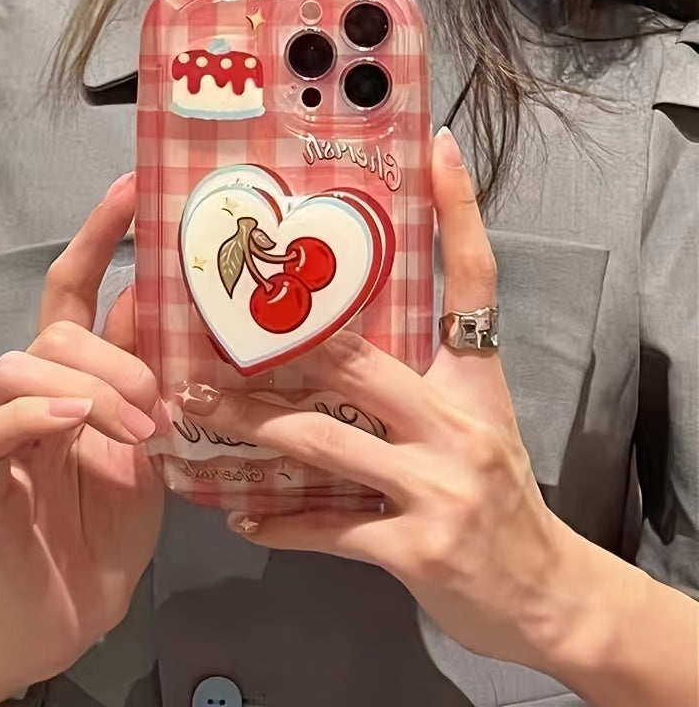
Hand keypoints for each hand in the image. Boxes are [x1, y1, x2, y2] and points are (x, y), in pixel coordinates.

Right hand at [0, 172, 163, 686]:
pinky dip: (34, 413)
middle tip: (159, 399)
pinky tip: (72, 421)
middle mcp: (41, 389)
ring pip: (20, 363)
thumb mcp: (153, 431)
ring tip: (136, 427)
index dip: (100, 234)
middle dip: (113, 352)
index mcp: (82, 373)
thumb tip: (164, 293)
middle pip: (55, 326)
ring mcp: (10, 430)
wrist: (78, 603)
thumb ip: (150, 367)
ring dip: (88, 386)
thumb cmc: (117, 514)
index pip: (76, 286)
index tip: (133, 185)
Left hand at [182, 130, 566, 668]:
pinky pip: (328, 527)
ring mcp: (436, 485)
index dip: (459, 213)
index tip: (437, 149)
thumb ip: (419, 390)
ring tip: (196, 412)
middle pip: (355, 359)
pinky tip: (242, 520)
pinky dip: (281, 524)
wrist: (546, 592)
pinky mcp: (414, 546)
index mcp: (475, 383)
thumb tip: (344, 358)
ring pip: (322, 440)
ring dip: (249, 426)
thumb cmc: (503, 499)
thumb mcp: (478, 426)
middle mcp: (457, 423)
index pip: (474, 283)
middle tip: (211, 332)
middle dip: (276, 348)